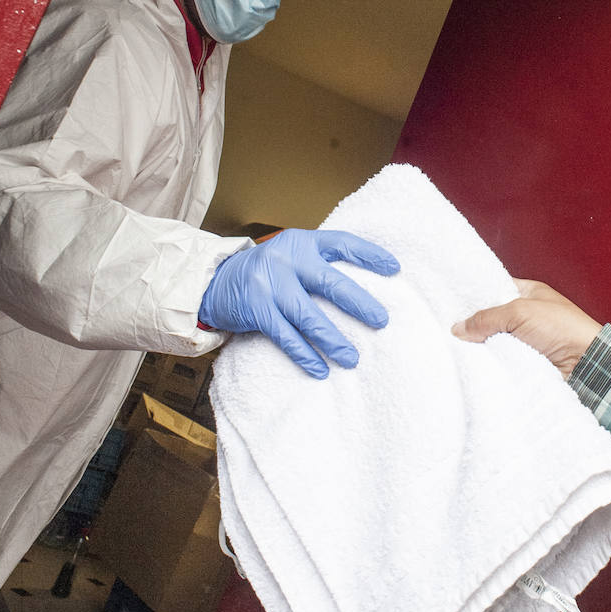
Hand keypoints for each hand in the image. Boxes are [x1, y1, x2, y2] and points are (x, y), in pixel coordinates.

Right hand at [199, 228, 399, 378]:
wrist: (216, 280)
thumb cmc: (268, 270)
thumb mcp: (292, 255)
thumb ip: (319, 262)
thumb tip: (365, 286)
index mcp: (302, 243)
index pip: (341, 243)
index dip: (369, 255)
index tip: (394, 268)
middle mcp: (287, 260)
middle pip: (329, 282)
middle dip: (358, 303)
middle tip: (381, 320)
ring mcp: (270, 285)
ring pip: (308, 316)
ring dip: (333, 340)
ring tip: (353, 358)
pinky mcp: (257, 310)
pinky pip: (286, 336)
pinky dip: (305, 355)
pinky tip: (321, 369)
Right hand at [451, 279, 602, 378]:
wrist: (587, 364)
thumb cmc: (561, 328)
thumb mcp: (519, 312)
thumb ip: (486, 317)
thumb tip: (459, 329)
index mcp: (529, 293)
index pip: (495, 289)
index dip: (475, 295)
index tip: (450, 303)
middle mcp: (526, 315)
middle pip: (492, 318)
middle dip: (474, 325)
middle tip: (447, 330)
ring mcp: (526, 340)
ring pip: (494, 341)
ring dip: (481, 347)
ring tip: (453, 350)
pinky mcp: (527, 362)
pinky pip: (502, 361)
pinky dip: (491, 363)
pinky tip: (472, 365)